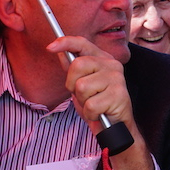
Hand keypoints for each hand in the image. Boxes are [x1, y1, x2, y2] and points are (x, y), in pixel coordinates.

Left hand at [46, 35, 153, 169]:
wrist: (115, 127)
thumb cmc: (98, 104)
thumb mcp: (81, 84)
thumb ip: (72, 67)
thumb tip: (57, 49)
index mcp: (102, 59)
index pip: (83, 43)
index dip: (65, 42)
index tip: (50, 47)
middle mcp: (111, 65)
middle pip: (78, 65)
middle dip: (72, 84)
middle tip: (82, 95)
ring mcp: (117, 79)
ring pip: (82, 87)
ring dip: (83, 102)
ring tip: (93, 104)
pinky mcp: (119, 95)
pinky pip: (90, 104)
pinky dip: (90, 114)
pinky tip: (99, 113)